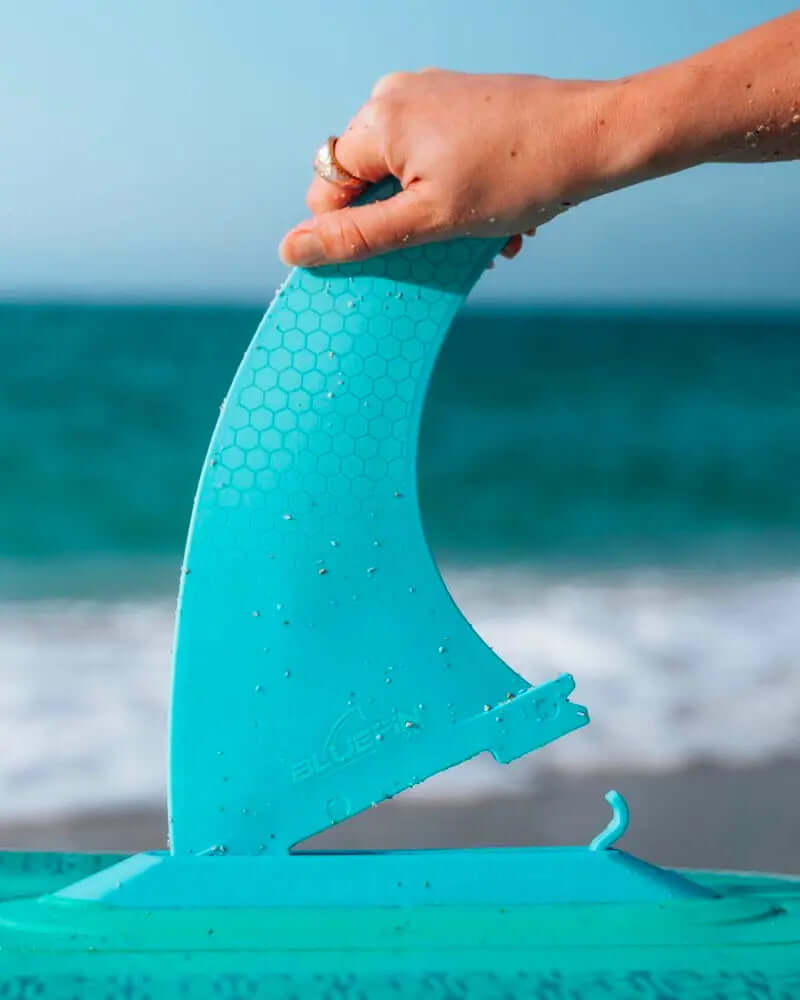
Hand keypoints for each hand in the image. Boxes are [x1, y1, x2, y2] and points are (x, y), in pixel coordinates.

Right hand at [279, 69, 616, 267]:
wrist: (596, 137)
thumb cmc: (517, 176)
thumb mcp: (428, 221)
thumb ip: (357, 238)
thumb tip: (291, 249)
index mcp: (379, 120)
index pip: (328, 189)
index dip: (353, 232)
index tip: (397, 254)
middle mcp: (397, 95)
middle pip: (369, 182)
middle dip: (406, 224)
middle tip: (451, 244)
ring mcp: (432, 95)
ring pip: (408, 175)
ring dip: (438, 216)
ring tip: (485, 232)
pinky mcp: (462, 102)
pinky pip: (438, 158)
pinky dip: (459, 192)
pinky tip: (497, 213)